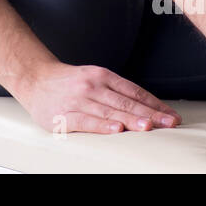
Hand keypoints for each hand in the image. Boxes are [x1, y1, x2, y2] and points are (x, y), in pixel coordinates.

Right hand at [14, 60, 181, 134]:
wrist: (34, 79)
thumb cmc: (68, 83)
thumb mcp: (94, 78)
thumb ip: (116, 91)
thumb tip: (148, 107)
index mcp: (102, 76)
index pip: (134, 91)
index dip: (154, 104)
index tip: (171, 116)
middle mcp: (92, 86)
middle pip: (125, 102)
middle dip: (150, 114)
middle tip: (168, 123)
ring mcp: (78, 100)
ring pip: (109, 111)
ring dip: (130, 120)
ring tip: (148, 127)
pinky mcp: (64, 115)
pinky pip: (86, 121)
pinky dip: (102, 126)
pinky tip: (115, 130)